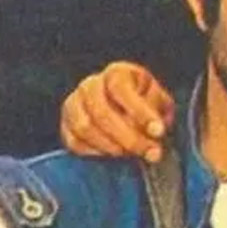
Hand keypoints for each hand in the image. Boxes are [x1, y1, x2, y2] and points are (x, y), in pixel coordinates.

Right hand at [60, 62, 175, 161]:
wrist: (129, 112)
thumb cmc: (147, 104)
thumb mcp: (160, 103)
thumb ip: (156, 114)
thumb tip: (153, 132)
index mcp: (116, 73)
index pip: (121, 89)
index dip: (140, 112)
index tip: (159, 131)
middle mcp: (90, 85)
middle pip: (101, 112)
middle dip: (129, 137)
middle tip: (150, 153)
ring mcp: (74, 105)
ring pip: (85, 128)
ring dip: (112, 146)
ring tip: (133, 154)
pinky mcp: (66, 126)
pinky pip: (74, 142)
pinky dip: (96, 152)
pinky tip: (115, 153)